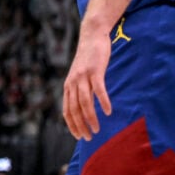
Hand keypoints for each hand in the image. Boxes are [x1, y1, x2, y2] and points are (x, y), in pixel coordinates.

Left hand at [62, 25, 111, 139]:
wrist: (91, 36)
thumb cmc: (88, 60)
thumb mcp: (79, 76)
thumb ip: (80, 90)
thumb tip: (83, 108)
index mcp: (68, 85)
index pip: (67, 110)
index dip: (71, 125)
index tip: (79, 137)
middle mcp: (73, 82)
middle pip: (74, 108)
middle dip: (80, 125)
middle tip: (89, 138)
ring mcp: (83, 76)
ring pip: (85, 101)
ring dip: (90, 117)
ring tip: (97, 129)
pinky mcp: (95, 71)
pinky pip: (98, 89)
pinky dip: (103, 101)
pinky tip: (108, 111)